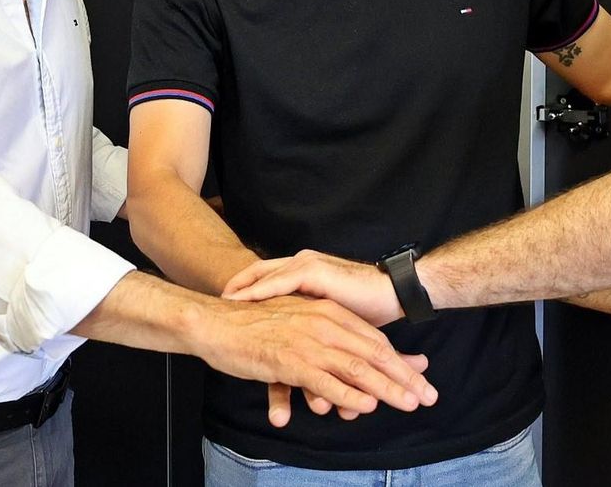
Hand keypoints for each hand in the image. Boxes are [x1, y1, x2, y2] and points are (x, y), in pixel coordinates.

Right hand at [189, 294, 434, 426]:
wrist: (217, 320)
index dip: (400, 362)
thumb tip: (354, 355)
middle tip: (428, 396)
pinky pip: (325, 381)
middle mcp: (325, 324)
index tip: (422, 377)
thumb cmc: (257, 324)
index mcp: (329, 313)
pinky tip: (365, 405)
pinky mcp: (290, 360)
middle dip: (404, 378)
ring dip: (386, 389)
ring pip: (357, 368)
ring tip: (408, 404)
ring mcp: (308, 342)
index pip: (374, 340)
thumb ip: (329, 337)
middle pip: (374, 354)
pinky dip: (348, 394)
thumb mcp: (300, 323)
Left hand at [223, 250, 403, 326]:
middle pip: (260, 273)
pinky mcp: (315, 272)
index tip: (227, 302)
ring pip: (265, 275)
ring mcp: (308, 265)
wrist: (395, 293)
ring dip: (243, 287)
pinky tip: (242, 298)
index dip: (248, 288)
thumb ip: (313, 327)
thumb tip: (299, 347)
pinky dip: (258, 289)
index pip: (270, 277)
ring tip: (223, 300)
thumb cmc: (368, 308)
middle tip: (215, 299)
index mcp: (308, 272)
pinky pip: (278, 281)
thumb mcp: (332, 317)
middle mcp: (304, 264)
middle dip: (237, 286)